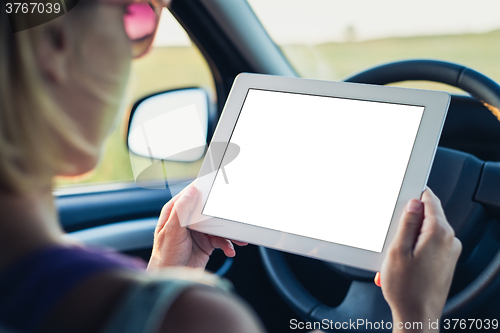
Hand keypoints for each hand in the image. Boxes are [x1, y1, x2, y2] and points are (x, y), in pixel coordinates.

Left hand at [147, 184, 247, 270]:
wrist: (171, 280)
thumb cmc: (165, 257)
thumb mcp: (172, 232)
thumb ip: (181, 210)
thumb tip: (192, 190)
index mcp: (175, 212)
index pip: (191, 195)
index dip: (204, 189)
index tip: (219, 185)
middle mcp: (187, 220)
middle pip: (208, 210)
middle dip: (223, 214)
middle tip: (235, 215)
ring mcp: (198, 232)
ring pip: (218, 226)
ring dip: (229, 232)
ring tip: (239, 239)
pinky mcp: (206, 244)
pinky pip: (220, 240)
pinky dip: (227, 244)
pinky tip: (230, 250)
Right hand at [378, 188, 461, 331]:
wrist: (417, 317)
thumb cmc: (407, 289)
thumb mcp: (398, 249)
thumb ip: (407, 223)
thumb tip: (414, 204)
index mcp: (439, 233)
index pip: (430, 200)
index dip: (414, 196)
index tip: (403, 196)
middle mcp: (450, 241)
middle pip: (428, 217)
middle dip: (408, 223)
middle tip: (392, 238)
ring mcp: (450, 253)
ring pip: (426, 232)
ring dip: (409, 239)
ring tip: (394, 257)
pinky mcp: (446, 263)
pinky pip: (429, 246)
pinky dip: (414, 250)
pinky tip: (401, 264)